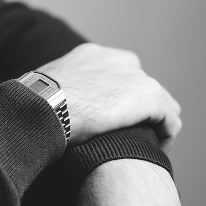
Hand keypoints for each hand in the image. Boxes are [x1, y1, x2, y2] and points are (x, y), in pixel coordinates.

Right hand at [39, 43, 181, 147]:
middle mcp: (118, 60)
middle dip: (140, 110)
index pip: (119, 75)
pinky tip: (159, 149)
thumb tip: (52, 112)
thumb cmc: (37, 105)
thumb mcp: (48, 92)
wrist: (43, 106)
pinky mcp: (148, 95)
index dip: (119, 99)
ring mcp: (135, 76)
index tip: (113, 121)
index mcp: (92, 56)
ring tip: (149, 145)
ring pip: (161, 102)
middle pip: (142, 85)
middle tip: (132, 136)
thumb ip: (61, 95)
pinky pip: (169, 118)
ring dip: (156, 122)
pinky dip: (166, 134)